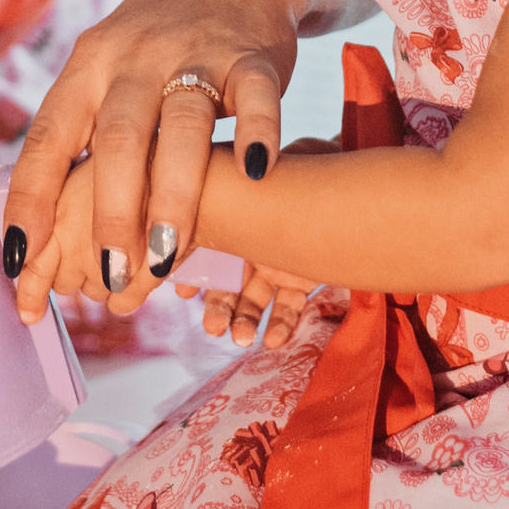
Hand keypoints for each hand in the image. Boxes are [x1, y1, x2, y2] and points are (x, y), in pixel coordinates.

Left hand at [2, 0, 305, 311]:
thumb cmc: (158, 45)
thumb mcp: (106, 72)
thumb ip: (83, 139)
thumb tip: (43, 232)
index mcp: (87, 67)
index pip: (48, 139)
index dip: (30, 201)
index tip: (20, 262)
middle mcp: (134, 57)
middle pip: (115, 137)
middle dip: (111, 212)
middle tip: (112, 275)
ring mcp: (194, 52)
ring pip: (180, 125)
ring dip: (172, 194)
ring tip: (165, 256)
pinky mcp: (253, 54)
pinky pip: (256, 96)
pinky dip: (256, 133)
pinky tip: (256, 173)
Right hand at [173, 135, 332, 345]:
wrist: (343, 175)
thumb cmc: (291, 168)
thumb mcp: (243, 180)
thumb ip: (210, 202)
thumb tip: (165, 230)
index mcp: (226, 212)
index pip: (196, 247)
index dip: (186, 272)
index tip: (181, 293)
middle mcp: (246, 237)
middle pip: (222, 280)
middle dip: (216, 306)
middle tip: (213, 328)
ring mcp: (273, 256)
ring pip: (251, 297)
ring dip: (243, 320)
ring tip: (241, 338)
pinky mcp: (302, 272)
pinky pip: (288, 304)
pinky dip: (280, 323)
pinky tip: (274, 339)